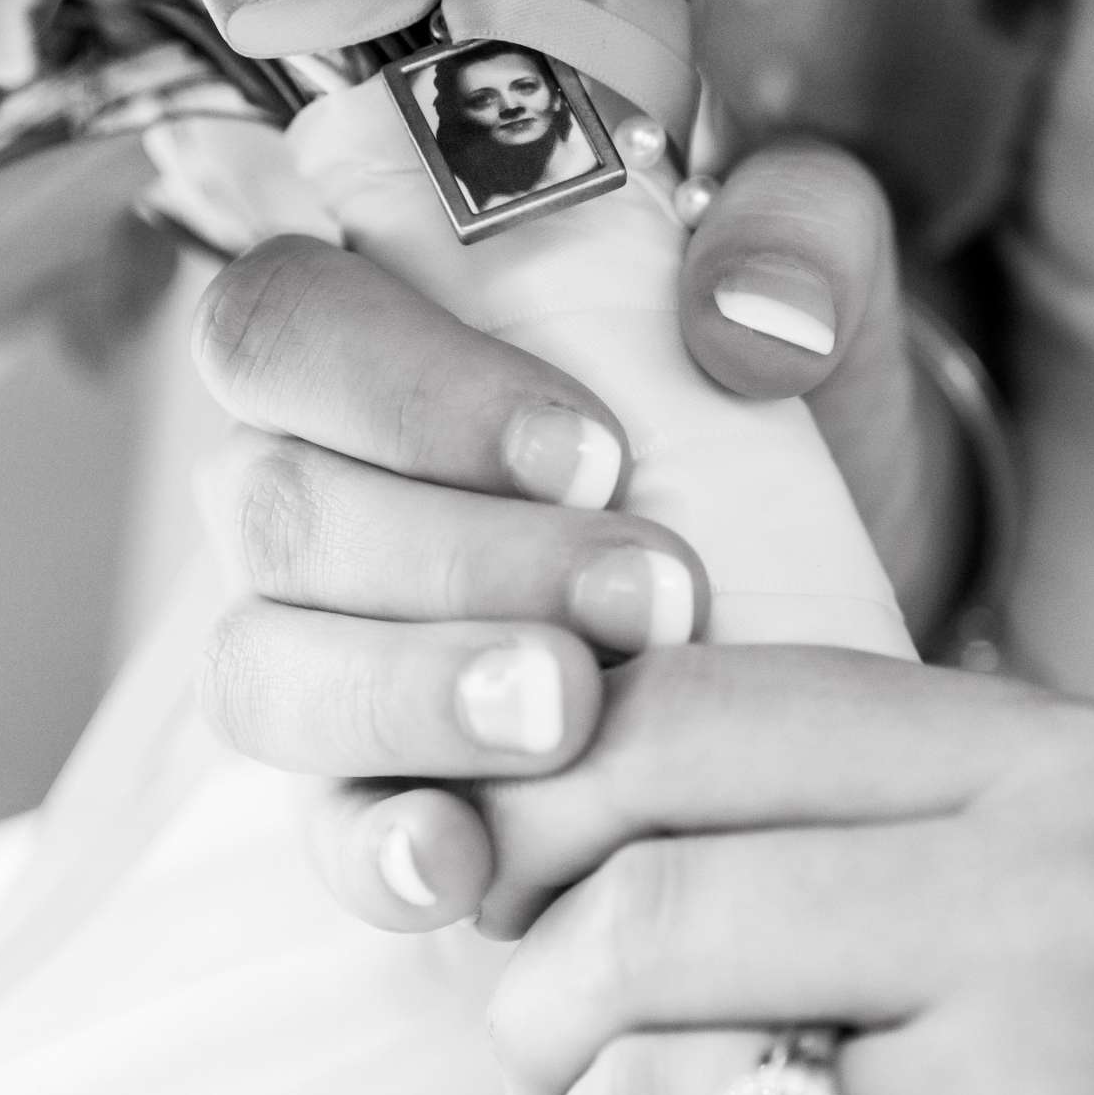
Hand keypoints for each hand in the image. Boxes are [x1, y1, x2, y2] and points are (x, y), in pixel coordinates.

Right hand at [192, 143, 965, 928]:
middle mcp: (309, 486)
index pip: (281, 321)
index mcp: (368, 331)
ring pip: (262, 670)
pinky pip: (322, 832)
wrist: (831, 598)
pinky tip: (467, 863)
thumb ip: (798, 232)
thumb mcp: (818, 294)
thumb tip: (749, 320)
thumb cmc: (775, 417)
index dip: (404, 387)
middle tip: (650, 593)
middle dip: (456, 556)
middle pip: (272, 507)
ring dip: (411, 693)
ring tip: (573, 714)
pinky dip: (382, 850)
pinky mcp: (366, 795)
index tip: (595, 451)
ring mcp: (318, 649)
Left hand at [485, 646, 1093, 1094]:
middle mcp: (1066, 930)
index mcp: (1059, 777)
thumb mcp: (1052, 860)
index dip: (534, 804)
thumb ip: (839, 793)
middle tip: (542, 1060)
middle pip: (638, 921)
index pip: (689, 722)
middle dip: (533, 1006)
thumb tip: (530, 770)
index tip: (500, 880)